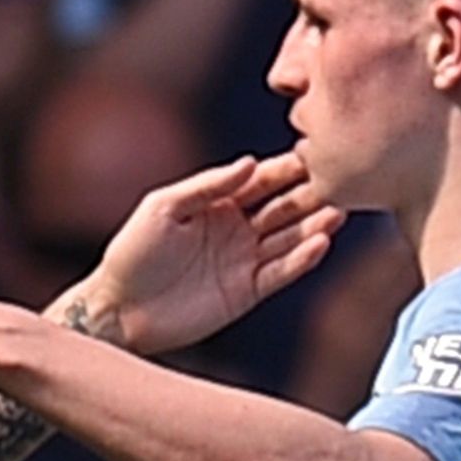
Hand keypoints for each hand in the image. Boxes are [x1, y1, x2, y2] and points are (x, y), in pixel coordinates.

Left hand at [74, 153, 342, 355]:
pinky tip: (320, 243)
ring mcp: (245, 259)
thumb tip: (250, 162)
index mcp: (217, 202)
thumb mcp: (164, 207)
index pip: (262, 180)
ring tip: (338, 211)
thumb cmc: (132, 252)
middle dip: (312, 194)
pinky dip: (302, 259)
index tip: (317, 152)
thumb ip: (207, 185)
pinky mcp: (248, 290)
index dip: (288, 168)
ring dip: (314, 225)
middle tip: (342, 181)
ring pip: (290, 238)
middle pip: (284, 207)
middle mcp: (238, 228)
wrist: (118, 308)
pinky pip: (282, 271)